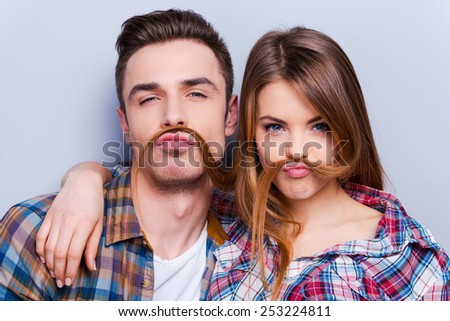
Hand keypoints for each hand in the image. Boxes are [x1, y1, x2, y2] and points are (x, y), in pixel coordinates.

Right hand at [35, 162, 109, 287]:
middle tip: (62, 282)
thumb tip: (91, 266)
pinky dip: (41, 250)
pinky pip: (41, 236)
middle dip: (60, 271)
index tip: (71, 280)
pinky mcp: (48, 216)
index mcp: (84, 224)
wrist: (83, 181)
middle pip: (60, 253)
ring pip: (49, 247)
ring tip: (55, 274)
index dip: (71, 270)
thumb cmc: (95, 203)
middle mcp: (68, 222)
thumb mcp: (99, 223)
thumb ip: (93, 245)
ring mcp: (56, 218)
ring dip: (51, 264)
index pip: (74, 253)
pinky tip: (45, 259)